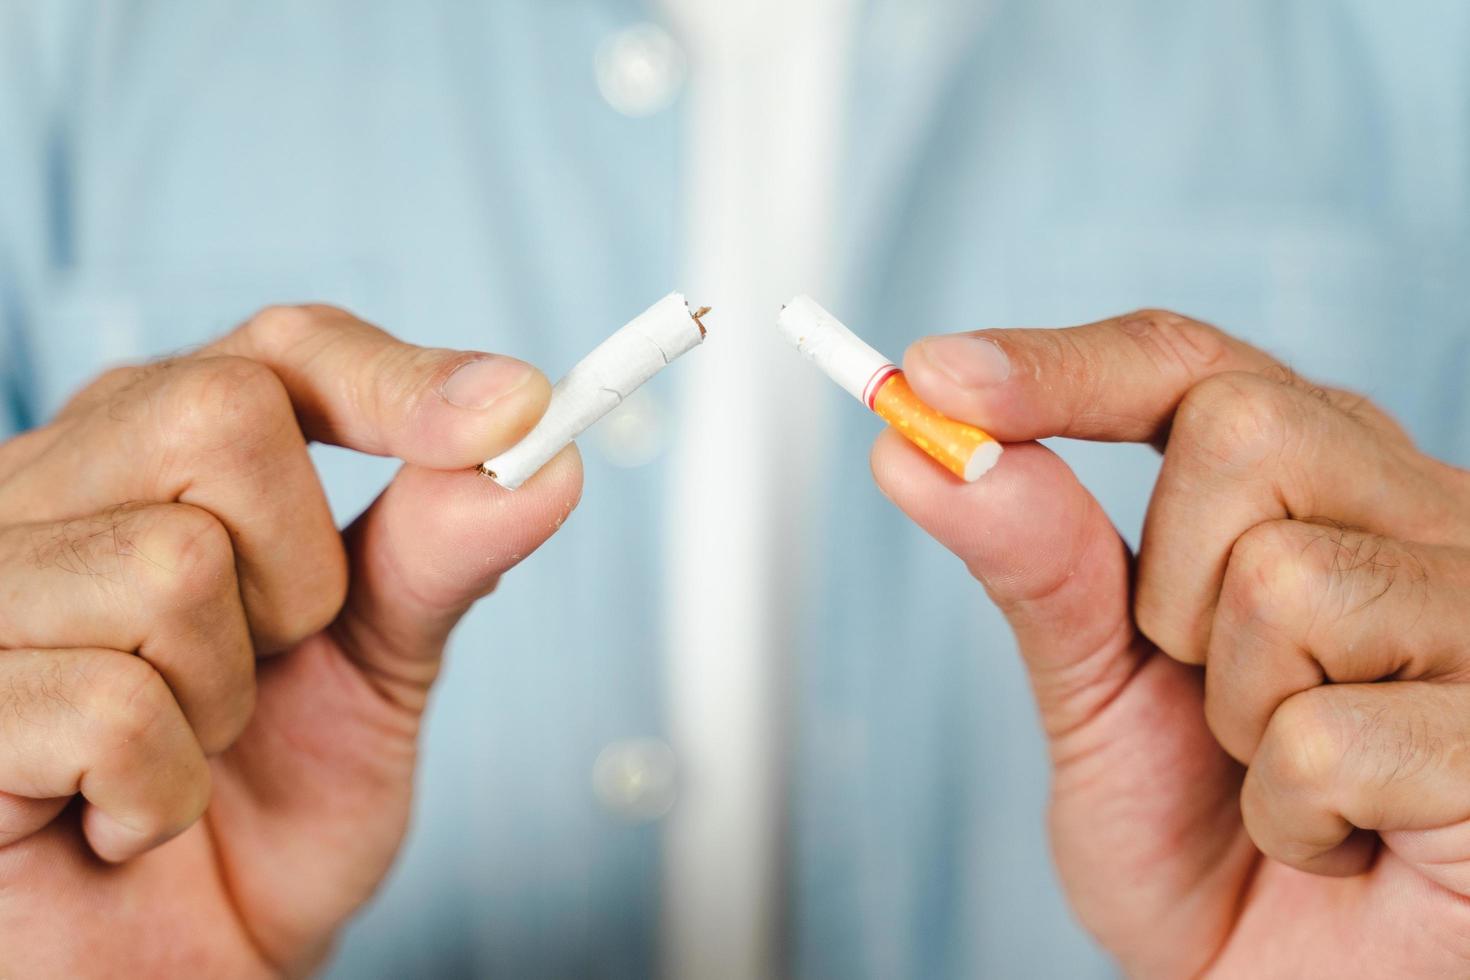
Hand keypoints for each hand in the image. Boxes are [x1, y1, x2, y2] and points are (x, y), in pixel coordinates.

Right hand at [0, 305, 580, 976]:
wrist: (183, 961)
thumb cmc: (268, 806)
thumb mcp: (380, 667)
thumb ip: (440, 556)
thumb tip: (542, 461)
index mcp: (160, 453)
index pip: (280, 349)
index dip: (398, 377)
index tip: (515, 409)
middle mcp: (53, 487)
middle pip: (222, 416)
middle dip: (299, 575)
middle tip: (266, 667)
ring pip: (170, 566)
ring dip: (224, 700)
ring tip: (186, 748)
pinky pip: (111, 708)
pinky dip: (158, 791)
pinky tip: (118, 817)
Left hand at [872, 310, 1469, 977]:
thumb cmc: (1204, 845)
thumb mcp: (1092, 698)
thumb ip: (1036, 569)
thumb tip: (921, 444)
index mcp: (1313, 485)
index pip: (1188, 365)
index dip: (1060, 365)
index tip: (935, 376)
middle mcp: (1415, 516)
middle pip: (1243, 429)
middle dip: (1166, 584)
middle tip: (1201, 688)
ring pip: (1285, 580)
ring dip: (1233, 715)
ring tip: (1278, 773)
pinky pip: (1330, 736)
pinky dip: (1291, 817)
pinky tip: (1345, 841)